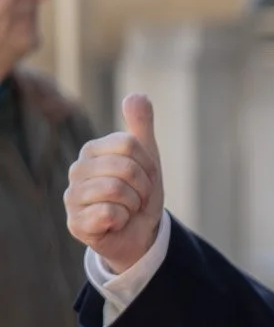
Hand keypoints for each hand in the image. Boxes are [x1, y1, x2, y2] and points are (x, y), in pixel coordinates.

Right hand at [65, 93, 164, 274]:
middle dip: (143, 186)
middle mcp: (77, 170)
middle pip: (125, 168)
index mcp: (92, 150)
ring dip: (133, 204)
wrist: (139, 232)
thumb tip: (136, 95)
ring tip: (127, 209)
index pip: (129, 144)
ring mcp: (72, 197)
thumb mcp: (147, 157)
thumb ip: (141, 126)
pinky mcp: (75, 222)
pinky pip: (109, 213)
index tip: (145, 177)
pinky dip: (122, 220)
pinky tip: (115, 222)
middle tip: (138, 197)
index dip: (148, 164)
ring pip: (117, 191)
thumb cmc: (139, 192)